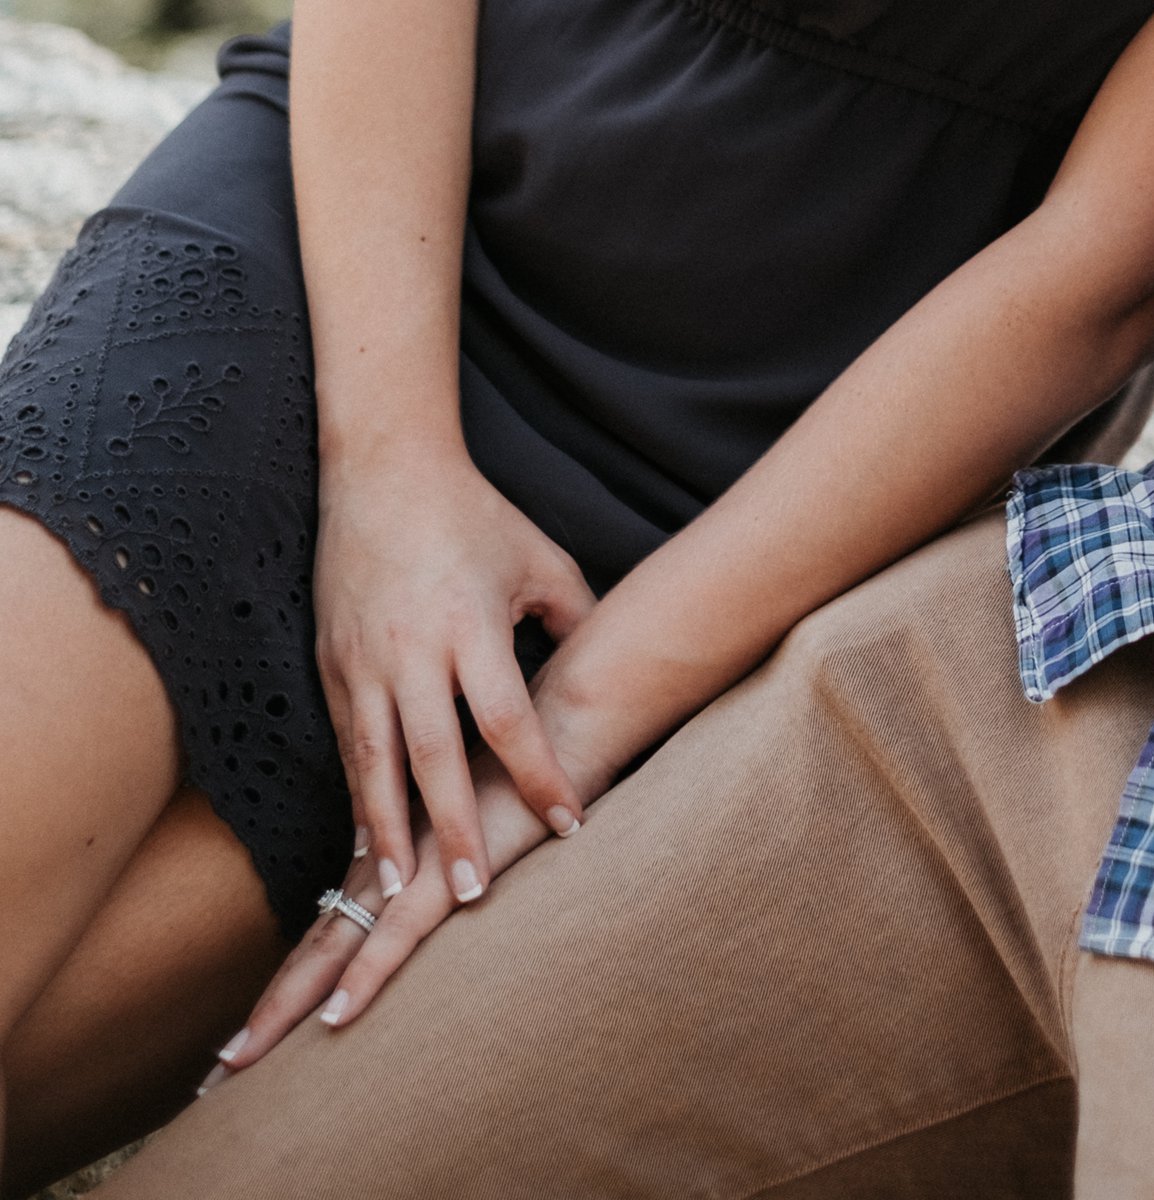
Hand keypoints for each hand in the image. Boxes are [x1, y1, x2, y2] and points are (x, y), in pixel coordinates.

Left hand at [206, 753, 566, 1078]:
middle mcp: (384, 874)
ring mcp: (409, 875)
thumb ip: (442, 863)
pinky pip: (398, 939)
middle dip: (264, 1017)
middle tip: (213, 1076)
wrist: (556, 733)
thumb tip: (429, 898)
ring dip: (285, 1011)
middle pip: (312, 955)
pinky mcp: (446, 877)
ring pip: (334, 955)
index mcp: (385, 869)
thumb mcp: (472, 836)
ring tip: (237, 1063)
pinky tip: (336, 1017)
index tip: (237, 1046)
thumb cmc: (517, 778)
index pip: (322, 939)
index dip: (283, 989)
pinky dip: (365, 980)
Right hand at [312, 444, 593, 904]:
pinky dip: (356, 796)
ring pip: (373, 762)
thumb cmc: (475, 516)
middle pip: (434, 756)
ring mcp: (364, 659)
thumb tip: (612, 677)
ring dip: (386, 832)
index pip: (508, 719)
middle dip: (453, 829)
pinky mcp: (331, 664)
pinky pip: (347, 743)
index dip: (539, 775)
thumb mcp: (540, 561)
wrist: (384, 470)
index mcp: (471, 623)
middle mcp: (412, 648)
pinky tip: (365, 841)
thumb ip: (576, 621)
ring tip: (395, 894)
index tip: (569, 823)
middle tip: (472, 892)